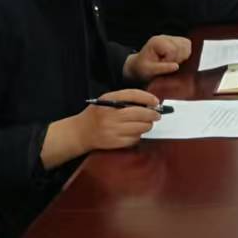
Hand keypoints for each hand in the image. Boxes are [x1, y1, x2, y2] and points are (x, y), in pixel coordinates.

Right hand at [41, 88, 163, 166]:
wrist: (80, 132)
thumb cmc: (97, 114)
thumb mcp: (106, 100)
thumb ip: (125, 99)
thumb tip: (150, 103)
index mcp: (108, 100)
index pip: (133, 95)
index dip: (147, 98)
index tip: (156, 101)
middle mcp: (110, 114)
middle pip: (140, 113)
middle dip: (152, 114)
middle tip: (156, 115)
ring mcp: (112, 129)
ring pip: (140, 127)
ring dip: (147, 125)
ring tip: (146, 124)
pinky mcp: (114, 142)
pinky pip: (134, 139)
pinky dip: (138, 136)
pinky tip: (135, 133)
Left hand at [123, 34, 190, 81]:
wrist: (140, 65)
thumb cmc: (143, 68)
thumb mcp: (149, 70)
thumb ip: (162, 68)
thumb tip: (176, 66)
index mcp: (156, 42)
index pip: (172, 50)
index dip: (170, 61)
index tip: (162, 65)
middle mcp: (164, 37)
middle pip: (181, 46)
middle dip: (177, 58)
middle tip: (167, 64)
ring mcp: (171, 37)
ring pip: (187, 44)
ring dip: (183, 56)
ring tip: (172, 62)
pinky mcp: (177, 41)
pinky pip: (188, 45)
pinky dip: (185, 53)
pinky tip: (177, 59)